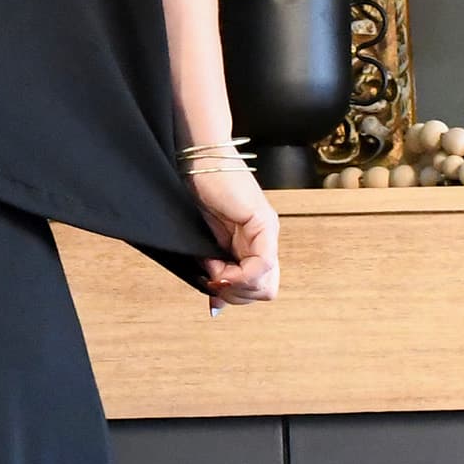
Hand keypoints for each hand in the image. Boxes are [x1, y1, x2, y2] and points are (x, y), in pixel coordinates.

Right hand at [186, 155, 279, 308]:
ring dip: (235, 285)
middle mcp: (265, 242)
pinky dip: (240, 274)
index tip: (209, 282)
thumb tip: (216, 305)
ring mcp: (267, 233)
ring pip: (266, 285)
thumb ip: (213, 270)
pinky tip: (219, 266)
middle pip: (265, 293)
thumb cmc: (195, 193)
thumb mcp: (203, 243)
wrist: (197, 159)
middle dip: (235, 294)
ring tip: (212, 265)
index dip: (233, 295)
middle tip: (212, 277)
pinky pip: (262, 264)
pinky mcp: (264, 223)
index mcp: (252, 246)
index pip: (258, 290)